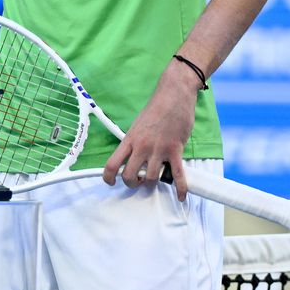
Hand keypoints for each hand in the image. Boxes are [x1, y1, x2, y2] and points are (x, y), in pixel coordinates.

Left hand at [101, 62, 199, 198]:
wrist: (173, 94)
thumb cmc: (157, 107)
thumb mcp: (138, 124)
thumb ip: (135, 141)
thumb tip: (132, 156)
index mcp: (130, 139)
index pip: (112, 163)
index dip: (108, 177)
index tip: (111, 182)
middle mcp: (141, 146)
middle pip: (129, 176)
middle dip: (132, 183)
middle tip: (137, 181)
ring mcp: (158, 149)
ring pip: (151, 178)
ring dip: (153, 182)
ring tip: (156, 177)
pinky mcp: (175, 150)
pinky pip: (178, 175)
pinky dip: (180, 188)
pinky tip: (180, 195)